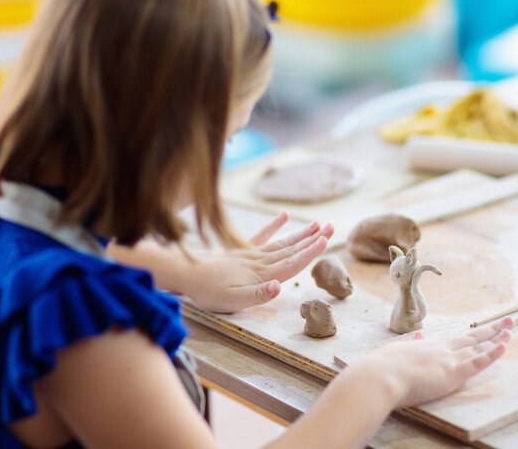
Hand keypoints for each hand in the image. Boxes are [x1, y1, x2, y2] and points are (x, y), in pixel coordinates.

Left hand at [183, 213, 334, 312]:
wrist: (184, 272)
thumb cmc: (208, 292)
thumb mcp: (233, 301)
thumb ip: (258, 294)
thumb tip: (280, 287)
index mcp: (262, 275)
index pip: (292, 263)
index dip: (310, 253)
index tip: (326, 240)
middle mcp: (259, 261)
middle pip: (292, 249)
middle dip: (313, 239)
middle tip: (333, 227)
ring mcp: (249, 254)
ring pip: (282, 242)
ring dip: (301, 234)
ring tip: (318, 224)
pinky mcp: (239, 250)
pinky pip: (260, 236)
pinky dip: (273, 226)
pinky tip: (283, 215)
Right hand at [350, 318, 512, 409]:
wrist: (382, 375)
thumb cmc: (385, 367)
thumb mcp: (400, 351)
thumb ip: (413, 344)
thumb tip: (419, 335)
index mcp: (430, 344)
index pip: (458, 337)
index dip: (474, 333)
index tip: (486, 326)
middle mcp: (443, 348)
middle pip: (473, 337)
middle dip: (492, 329)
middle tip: (508, 320)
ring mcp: (449, 359)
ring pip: (479, 346)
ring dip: (497, 338)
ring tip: (511, 329)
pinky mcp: (453, 372)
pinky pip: (478, 362)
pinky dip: (493, 354)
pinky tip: (505, 345)